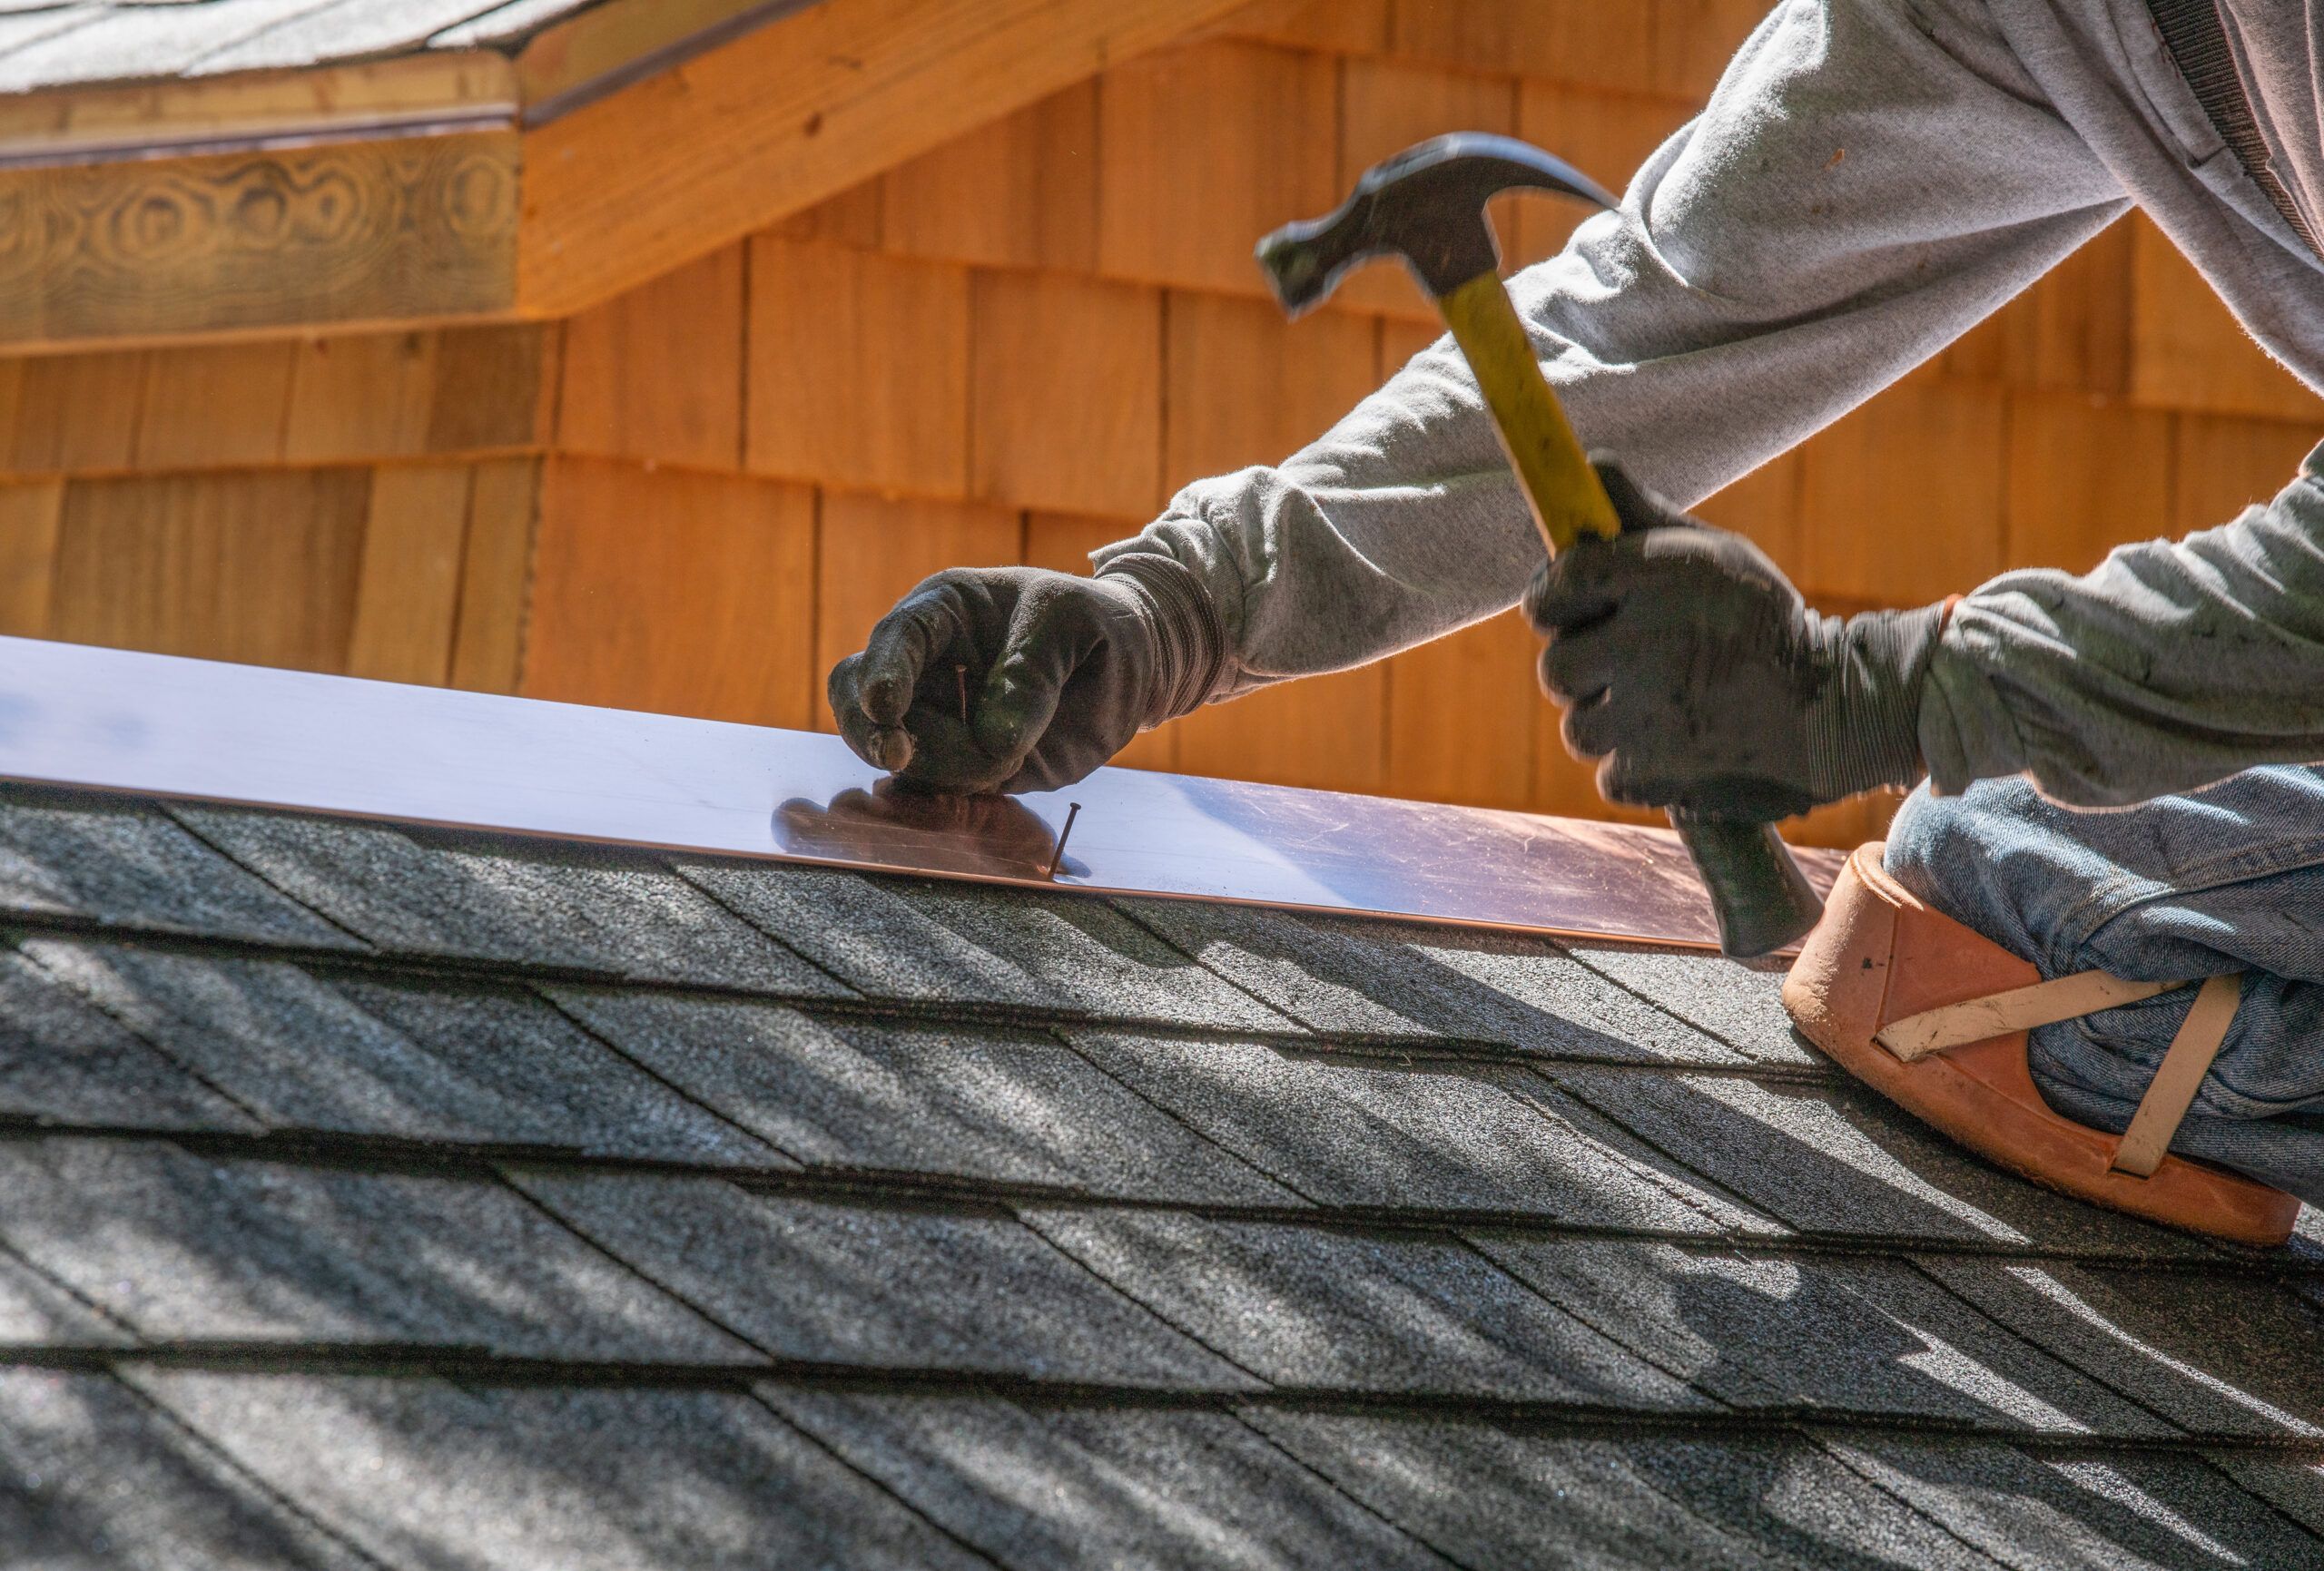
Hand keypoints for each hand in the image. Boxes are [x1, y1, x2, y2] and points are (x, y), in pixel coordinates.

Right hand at [827, 559, 1219, 794]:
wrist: (1130, 666)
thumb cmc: (1097, 624)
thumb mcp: (1075, 624)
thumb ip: (1033, 673)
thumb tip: (992, 740)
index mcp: (945, 611)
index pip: (898, 637)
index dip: (883, 671)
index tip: (885, 708)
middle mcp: (927, 665)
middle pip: (859, 696)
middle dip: (870, 729)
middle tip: (899, 756)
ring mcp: (938, 718)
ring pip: (894, 752)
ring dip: (938, 768)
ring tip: (1010, 759)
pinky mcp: (959, 764)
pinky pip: (928, 789)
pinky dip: (940, 798)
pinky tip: (981, 786)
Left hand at [1524, 461, 1946, 821]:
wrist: (1839, 709)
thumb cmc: (1764, 624)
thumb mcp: (1715, 556)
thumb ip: (1644, 518)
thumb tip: (1590, 466)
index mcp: (1657, 577)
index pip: (1559, 582)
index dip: (1555, 598)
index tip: (1570, 607)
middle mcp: (1645, 642)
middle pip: (1556, 666)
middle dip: (1583, 669)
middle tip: (1629, 666)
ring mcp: (1646, 713)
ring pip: (1578, 726)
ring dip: (1611, 722)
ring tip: (1666, 707)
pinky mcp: (1654, 770)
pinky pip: (1610, 773)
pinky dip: (1638, 767)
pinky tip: (1680, 745)